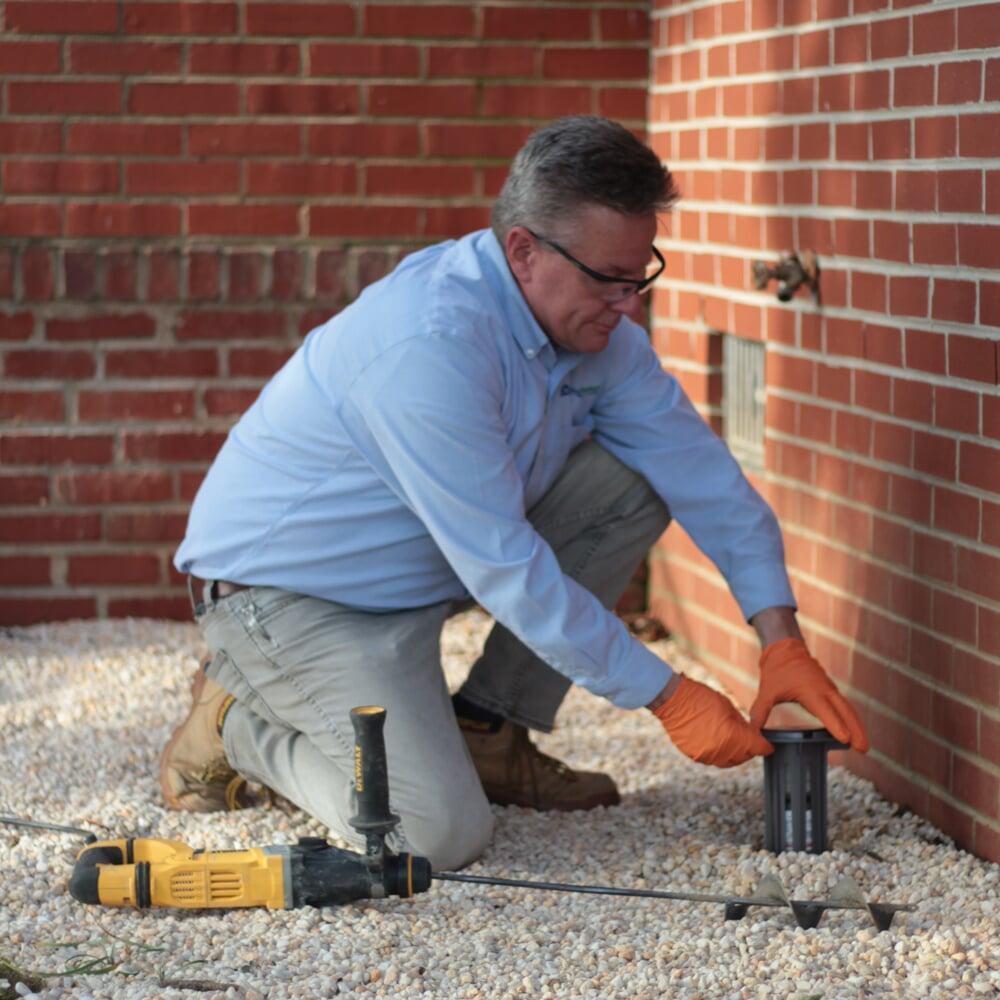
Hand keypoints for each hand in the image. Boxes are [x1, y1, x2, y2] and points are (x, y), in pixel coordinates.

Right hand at [651, 675, 773, 767]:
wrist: (672, 700)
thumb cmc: (700, 698)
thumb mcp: (728, 707)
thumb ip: (742, 724)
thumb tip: (751, 734)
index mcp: (733, 736)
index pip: (758, 748)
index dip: (765, 746)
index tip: (768, 745)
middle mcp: (721, 750)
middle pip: (744, 757)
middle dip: (750, 749)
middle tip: (750, 740)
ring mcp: (707, 755)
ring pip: (729, 761)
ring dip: (734, 753)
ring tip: (733, 741)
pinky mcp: (695, 756)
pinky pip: (713, 759)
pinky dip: (718, 752)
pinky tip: (716, 741)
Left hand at [749, 639, 868, 751]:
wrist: (785, 648)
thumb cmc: (777, 669)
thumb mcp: (767, 690)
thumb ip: (760, 711)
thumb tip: (754, 732)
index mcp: (810, 690)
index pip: (825, 710)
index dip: (835, 725)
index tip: (845, 739)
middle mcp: (824, 689)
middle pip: (845, 711)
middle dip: (855, 730)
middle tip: (863, 749)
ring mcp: (830, 688)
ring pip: (848, 708)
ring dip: (857, 726)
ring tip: (864, 746)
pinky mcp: (830, 688)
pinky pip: (844, 705)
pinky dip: (851, 718)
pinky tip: (855, 731)